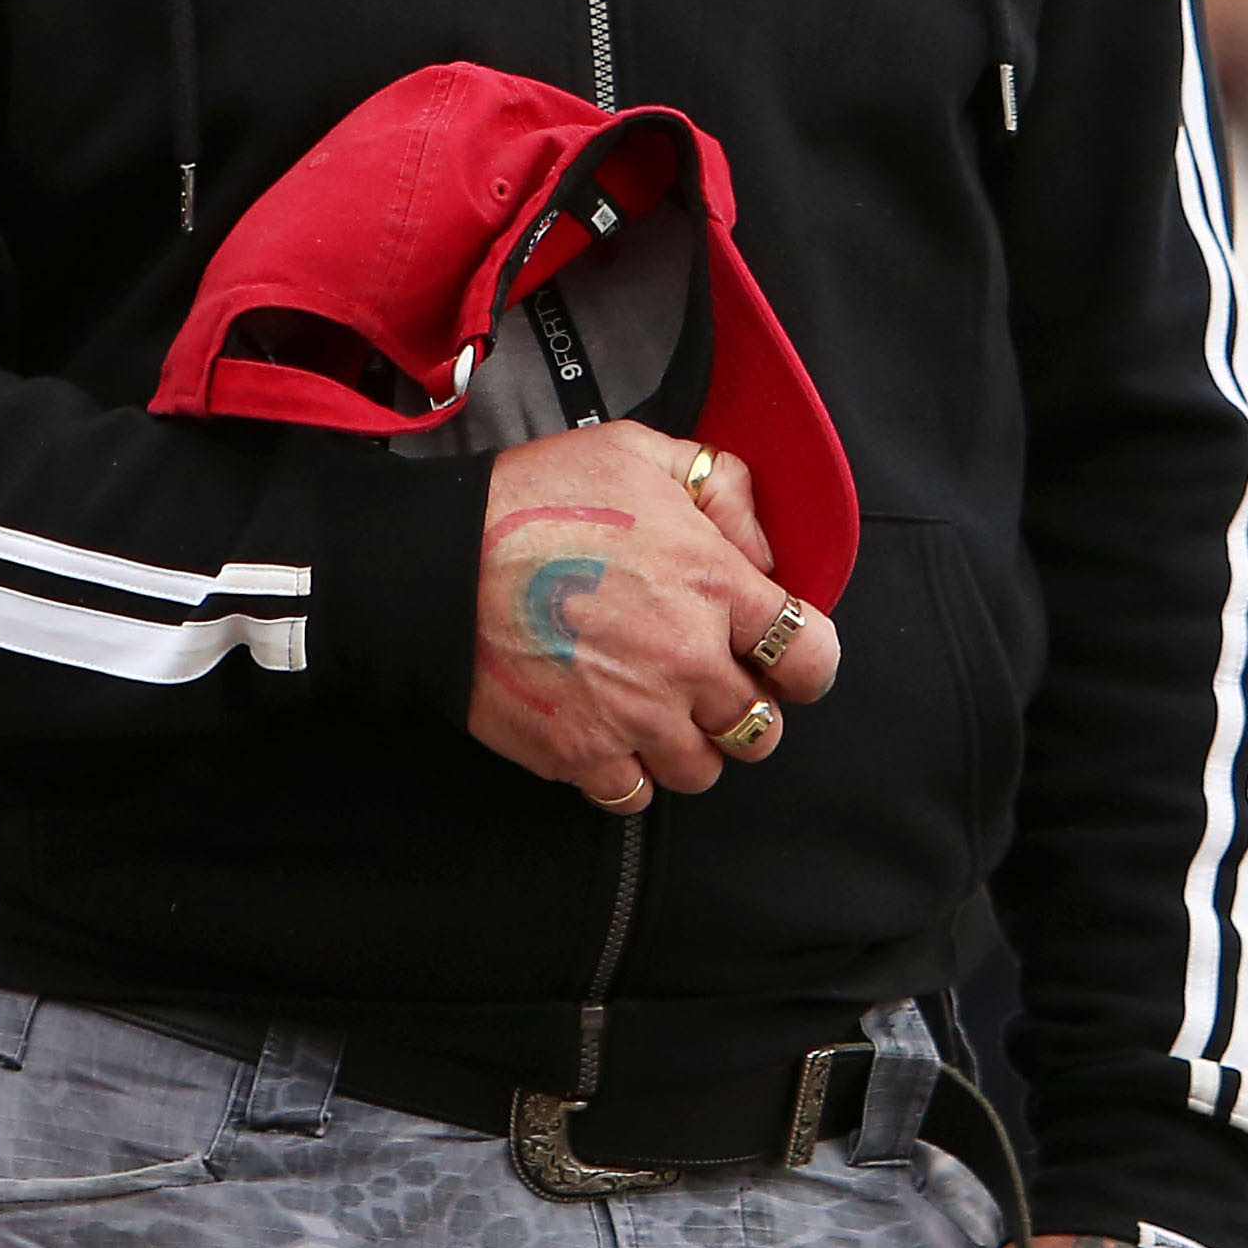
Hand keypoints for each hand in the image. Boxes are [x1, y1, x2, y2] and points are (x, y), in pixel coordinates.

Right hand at [467, 419, 834, 807]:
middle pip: (761, 726)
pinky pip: (636, 796)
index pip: (811, 655)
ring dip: (688, 746)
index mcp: (714, 584)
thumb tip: (762, 548)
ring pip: (703, 771)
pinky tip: (610, 736)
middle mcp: (688, 660)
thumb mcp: (638, 450)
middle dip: (744, 708)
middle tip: (709, 685)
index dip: (805, 663)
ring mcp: (636, 716)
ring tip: (656, 711)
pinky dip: (630, 776)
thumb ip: (720, 486)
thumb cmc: (532, 499)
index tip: (784, 661)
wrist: (436, 563)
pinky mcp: (581, 754)